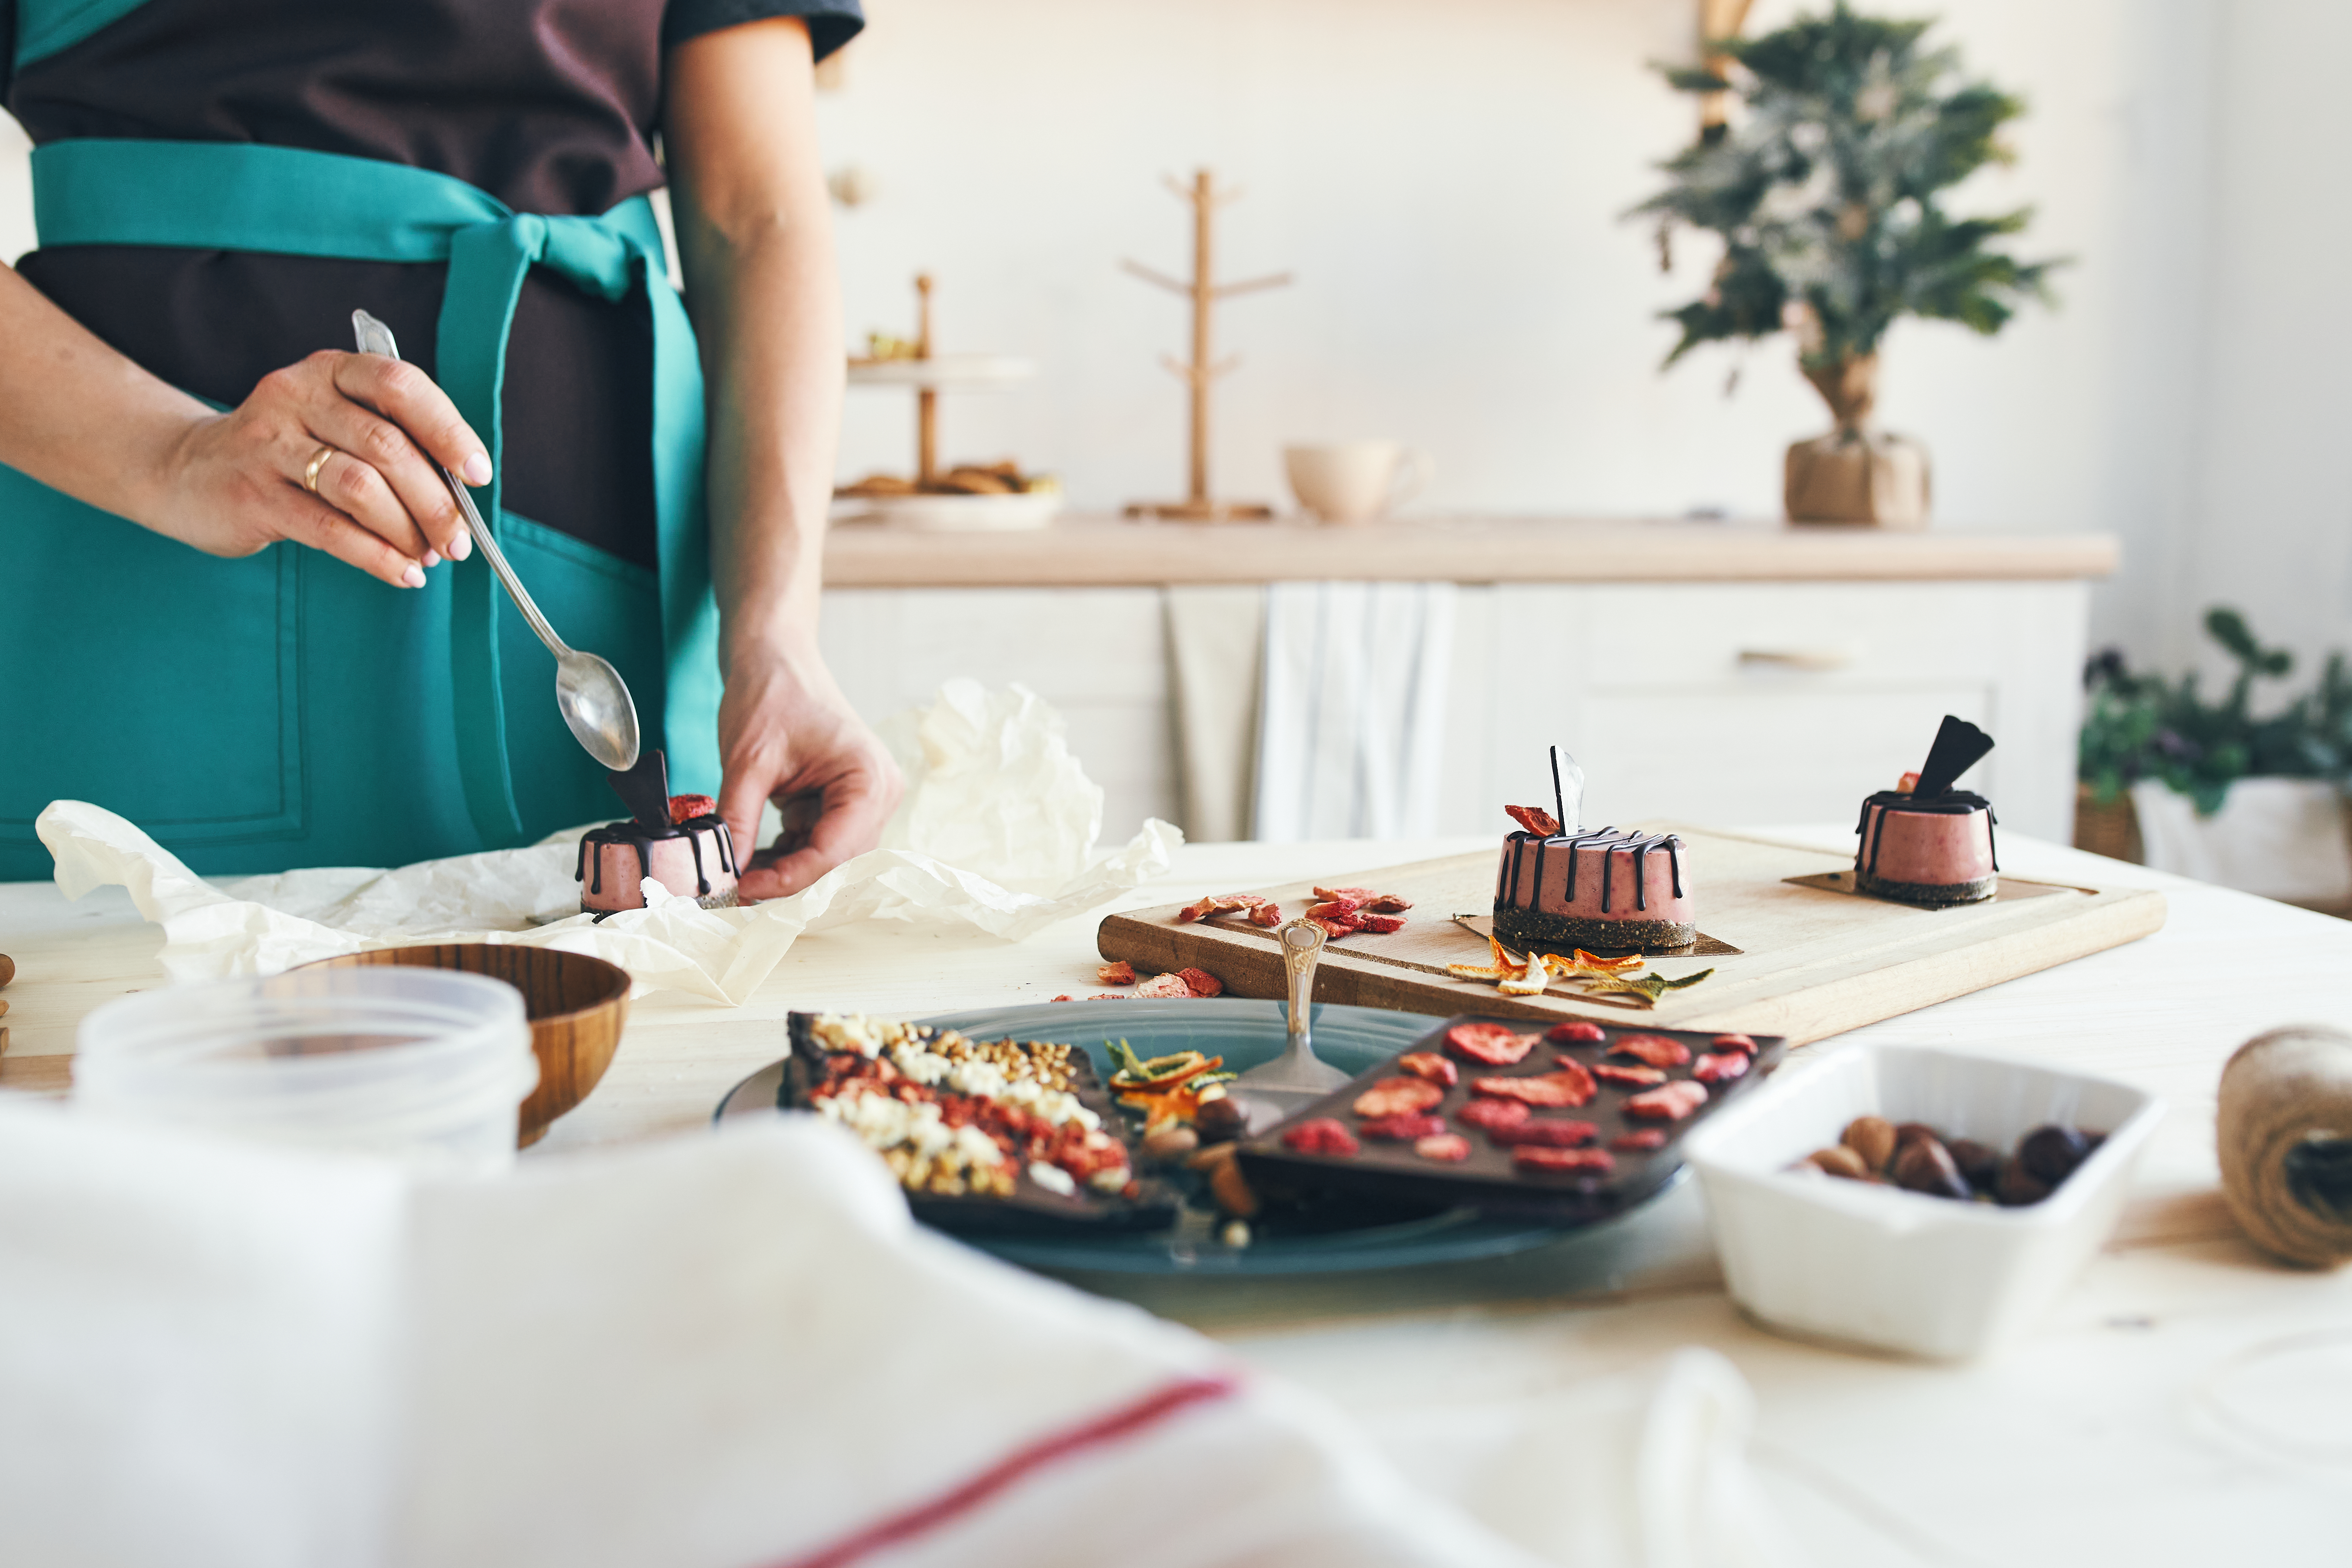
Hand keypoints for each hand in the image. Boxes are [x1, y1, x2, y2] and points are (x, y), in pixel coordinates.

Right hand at [151, 350, 491, 586]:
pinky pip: (330, 530)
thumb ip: (390, 443)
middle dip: (435, 501)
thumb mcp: (334, 426)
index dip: (447, 430)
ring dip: (407, 530)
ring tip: (427, 557)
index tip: (476, 475)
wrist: (185, 471)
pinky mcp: (251, 495)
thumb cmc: (285, 452)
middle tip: (456, 540)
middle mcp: (296, 398)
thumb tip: (459, 496)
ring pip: (360, 488)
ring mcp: (268, 445)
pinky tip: (400, 573)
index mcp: (329, 373)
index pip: (399, 385)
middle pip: (387, 446)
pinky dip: (377, 556)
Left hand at [717, 640, 902, 899]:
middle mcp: (878, 795)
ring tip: (735, 876)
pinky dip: (784, 858)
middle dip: (787, 881)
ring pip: (827, 861)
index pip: (835, 851)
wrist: (776, 661)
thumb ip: (738, 820)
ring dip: (784, 873)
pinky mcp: (840, 806)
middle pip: (837, 864)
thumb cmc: (772, 695)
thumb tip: (724, 874)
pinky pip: (815, 846)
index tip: (740, 888)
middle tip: (734, 890)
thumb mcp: (748, 761)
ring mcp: (862, 802)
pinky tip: (749, 860)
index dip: (788, 879)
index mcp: (869, 779)